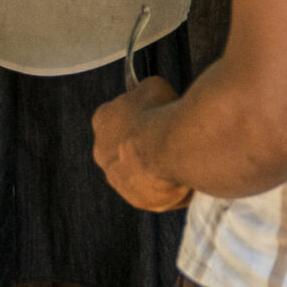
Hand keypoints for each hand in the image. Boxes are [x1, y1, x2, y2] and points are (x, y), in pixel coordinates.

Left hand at [93, 77, 193, 212]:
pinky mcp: (137, 199)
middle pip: (124, 149)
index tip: (156, 118)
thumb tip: (149, 95)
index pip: (117, 118)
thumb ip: (146, 93)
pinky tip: (184, 179)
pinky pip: (154, 193)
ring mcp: (117, 179)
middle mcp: (102, 152)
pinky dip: (168, 188)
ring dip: (154, 169)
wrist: (169, 147)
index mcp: (103, 120)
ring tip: (180, 162)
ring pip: (137, 173)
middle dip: (143, 147)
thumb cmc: (159, 112)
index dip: (139, 118)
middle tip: (169, 143)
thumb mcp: (153, 87)